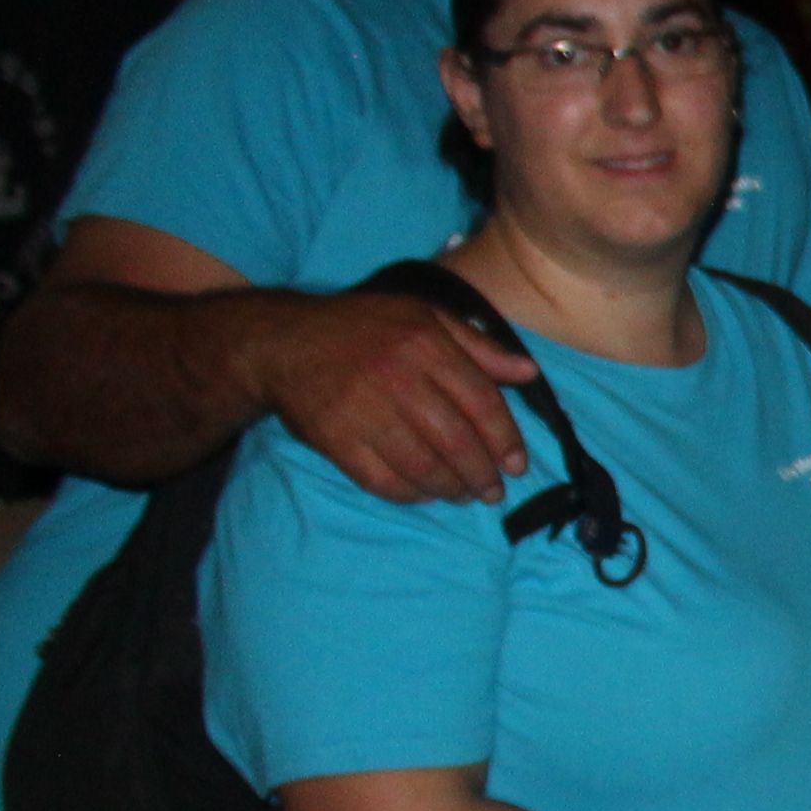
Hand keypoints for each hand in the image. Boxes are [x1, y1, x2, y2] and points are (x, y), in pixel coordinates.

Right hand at [259, 292, 538, 503]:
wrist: (281, 340)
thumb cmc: (363, 327)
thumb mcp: (424, 316)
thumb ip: (479, 345)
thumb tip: (529, 372)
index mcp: (426, 345)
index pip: (482, 403)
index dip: (505, 440)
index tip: (517, 465)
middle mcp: (397, 378)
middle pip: (456, 441)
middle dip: (483, 474)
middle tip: (493, 491)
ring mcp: (363, 411)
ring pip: (423, 466)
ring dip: (451, 489)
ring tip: (465, 494)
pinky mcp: (335, 439)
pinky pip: (383, 480)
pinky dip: (410, 494)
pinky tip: (425, 493)